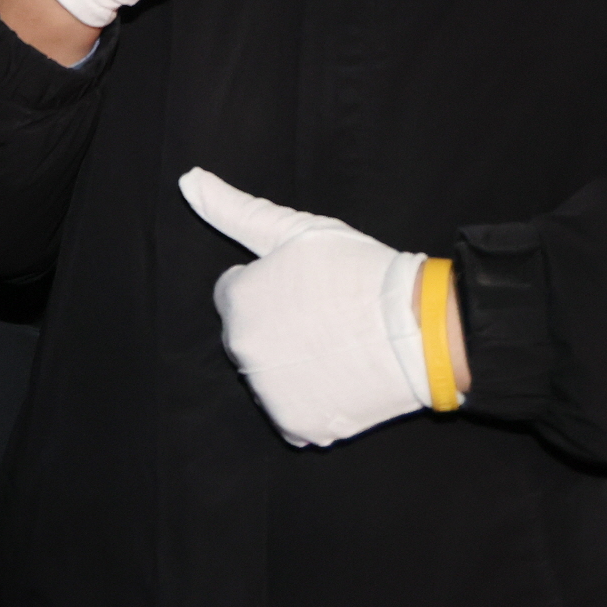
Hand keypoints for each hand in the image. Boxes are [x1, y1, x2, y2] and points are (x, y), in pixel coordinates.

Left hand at [180, 168, 443, 447]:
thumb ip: (234, 210)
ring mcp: (267, 392)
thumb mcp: (296, 231)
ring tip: (337, 346)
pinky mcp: (295, 425)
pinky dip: (311, 402)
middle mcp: (241, 350)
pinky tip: (340, 380)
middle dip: (276, 326)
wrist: (419, 329)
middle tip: (326, 317)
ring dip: (292, 365)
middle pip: (249, 337)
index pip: (235, 295)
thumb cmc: (359, 273)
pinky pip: (291, 413)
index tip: (307, 288)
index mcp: (236, 301)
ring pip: (269, 375)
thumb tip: (188, 180)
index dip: (271, 288)